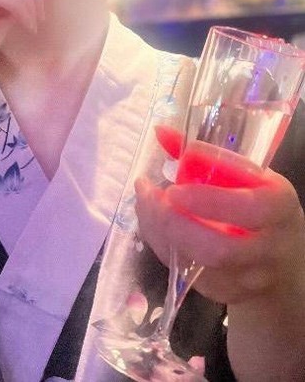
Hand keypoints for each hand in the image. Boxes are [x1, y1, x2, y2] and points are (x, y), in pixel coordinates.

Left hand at [135, 153, 304, 304]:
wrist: (281, 263)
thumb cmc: (257, 207)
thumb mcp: (246, 178)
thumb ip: (204, 156)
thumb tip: (159, 132)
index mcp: (279, 206)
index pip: (248, 206)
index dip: (208, 198)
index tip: (173, 183)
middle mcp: (269, 246)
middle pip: (220, 247)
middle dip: (177, 222)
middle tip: (153, 196)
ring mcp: (248, 276)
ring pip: (199, 264)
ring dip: (161, 232)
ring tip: (144, 202)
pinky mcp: (225, 292)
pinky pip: (187, 273)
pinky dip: (161, 245)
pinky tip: (151, 222)